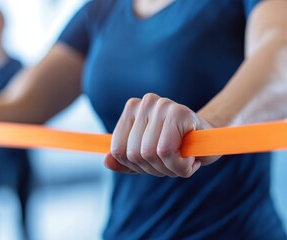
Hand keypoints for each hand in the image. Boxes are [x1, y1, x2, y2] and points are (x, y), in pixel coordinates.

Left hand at [104, 93, 218, 177]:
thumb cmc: (178, 146)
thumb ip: (126, 160)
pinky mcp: (179, 112)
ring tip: (183, 159)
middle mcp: (144, 103)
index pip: (118, 149)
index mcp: (131, 110)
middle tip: (172, 162)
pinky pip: (166, 151)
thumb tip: (106, 162)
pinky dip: (180, 167)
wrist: (210, 138)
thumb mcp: (147, 156)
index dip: (135, 165)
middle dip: (154, 169)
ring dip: (169, 169)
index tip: (154, 163)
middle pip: (133, 153)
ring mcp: (161, 105)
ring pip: (149, 153)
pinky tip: (191, 159)